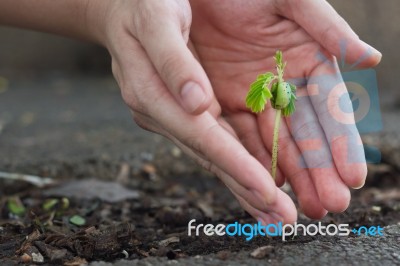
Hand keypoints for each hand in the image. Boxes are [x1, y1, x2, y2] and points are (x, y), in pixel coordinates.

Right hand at [101, 0, 296, 223]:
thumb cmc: (142, 5)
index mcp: (152, 92)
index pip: (201, 135)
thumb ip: (173, 61)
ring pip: (214, 154)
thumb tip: (196, 103)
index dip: (234, 164)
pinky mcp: (183, 111)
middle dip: (246, 188)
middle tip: (281, 219)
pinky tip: (255, 180)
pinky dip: (237, 162)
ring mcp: (172, 114)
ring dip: (244, 184)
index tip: (266, 192)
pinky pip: (214, 140)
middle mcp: (162, 111)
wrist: (122, 7)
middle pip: (209, 155)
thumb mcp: (156, 21)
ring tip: (274, 212)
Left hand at [189, 0, 380, 218]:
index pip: (330, 108)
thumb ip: (326, 27)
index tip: (353, 176)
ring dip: (289, 175)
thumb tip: (370, 59)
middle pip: (303, 134)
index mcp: (307, 59)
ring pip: (273, 142)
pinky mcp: (221, 102)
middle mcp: (282, 84)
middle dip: (317, 171)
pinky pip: (238, 136)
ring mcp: (252, 96)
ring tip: (303, 208)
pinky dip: (252, 161)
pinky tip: (266, 185)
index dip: (341, 142)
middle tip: (329, 205)